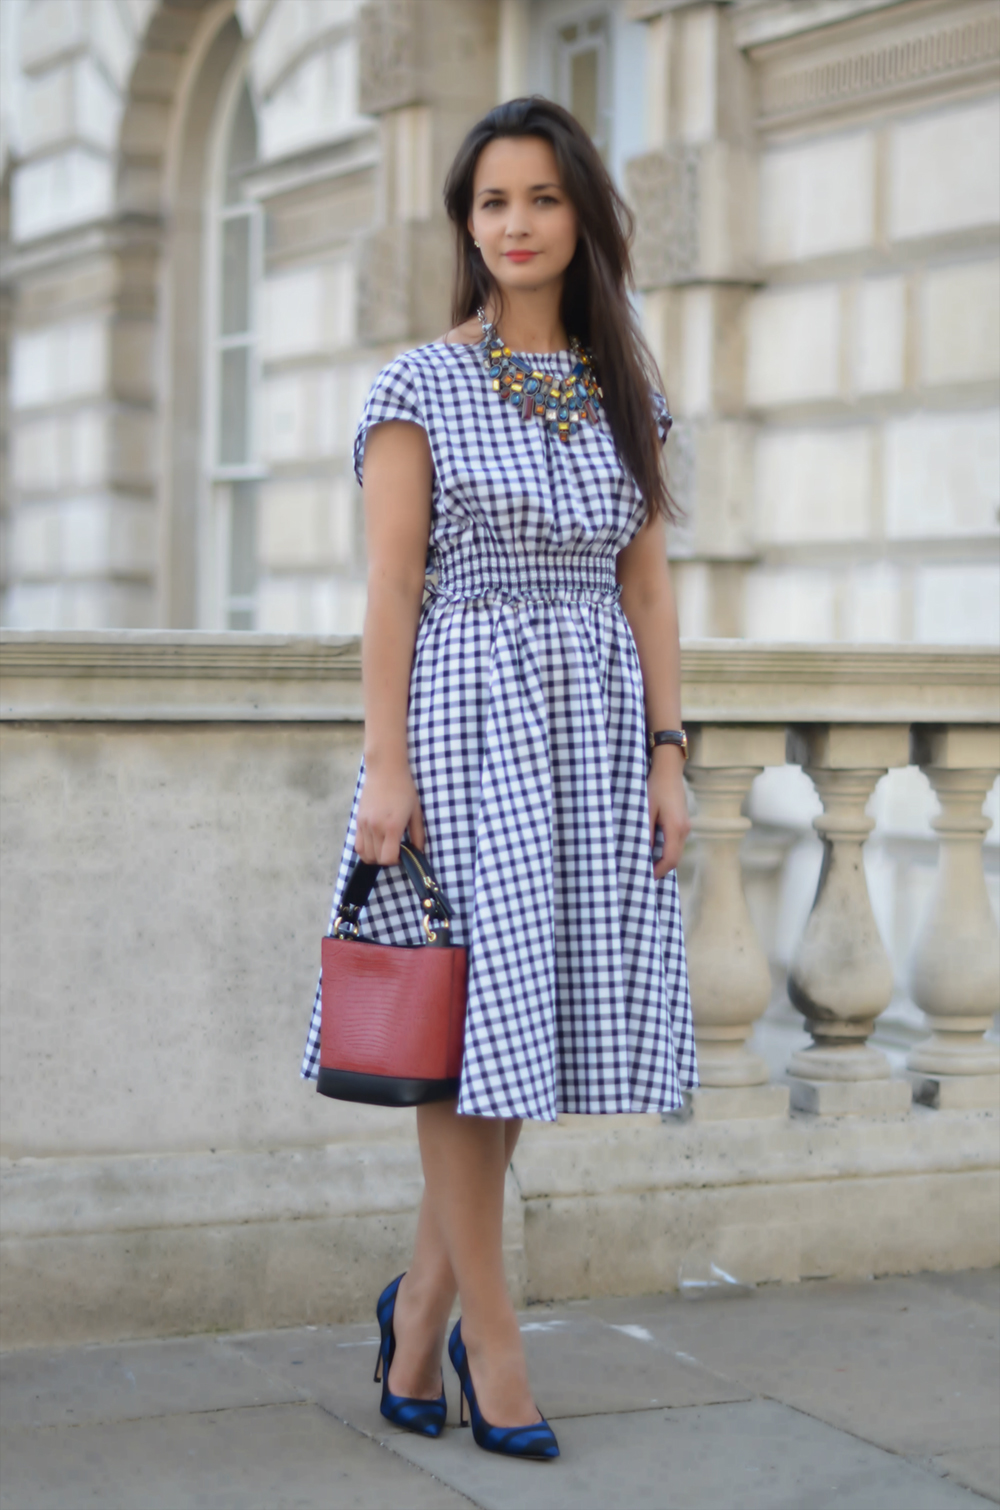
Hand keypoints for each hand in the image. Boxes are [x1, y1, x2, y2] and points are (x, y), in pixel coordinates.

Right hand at [355, 755, 425, 864]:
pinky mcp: (358, 821)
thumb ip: (418, 835)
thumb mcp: (416, 812)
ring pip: (365, 854)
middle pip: (377, 859)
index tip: (403, 854)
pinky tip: (375, 844)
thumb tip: (418, 852)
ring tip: (385, 848)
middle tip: (396, 850)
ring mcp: (364, 824)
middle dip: (387, 859)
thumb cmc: (404, 789)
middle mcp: (376, 828)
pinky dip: (366, 850)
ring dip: (375, 857)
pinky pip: (358, 845)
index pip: (388, 858)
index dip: (397, 861)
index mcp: (392, 826)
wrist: (385, 770)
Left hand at [648, 745, 690, 877]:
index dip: (658, 871)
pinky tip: (653, 851)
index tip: (645, 878)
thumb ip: (645, 833)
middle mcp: (684, 830)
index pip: (670, 859)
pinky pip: (676, 843)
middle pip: (675, 859)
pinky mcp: (683, 822)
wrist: (668, 770)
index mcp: (675, 828)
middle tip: (644, 877)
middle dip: (661, 870)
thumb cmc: (655, 787)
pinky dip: (666, 851)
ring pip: (676, 851)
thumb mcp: (646, 810)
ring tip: (646, 865)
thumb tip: (641, 854)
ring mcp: (685, 826)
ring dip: (663, 861)